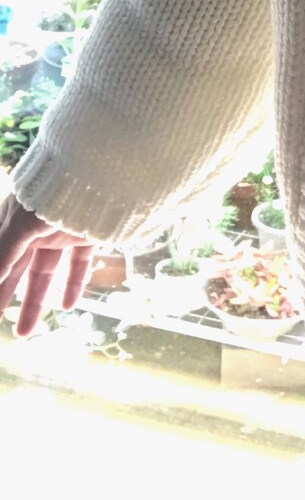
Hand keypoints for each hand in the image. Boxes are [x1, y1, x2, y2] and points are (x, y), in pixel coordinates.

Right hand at [0, 195, 94, 337]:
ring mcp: (62, 229)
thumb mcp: (21, 224)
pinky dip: (73, 283)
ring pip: (46, 271)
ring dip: (36, 301)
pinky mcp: (87, 232)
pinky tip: (68, 306)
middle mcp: (35, 226)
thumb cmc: (52, 191)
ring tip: (25, 332)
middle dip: (6, 297)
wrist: (99, 167)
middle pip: (17, 269)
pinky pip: (79, 262)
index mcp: (13, 220)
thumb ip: (3, 251)